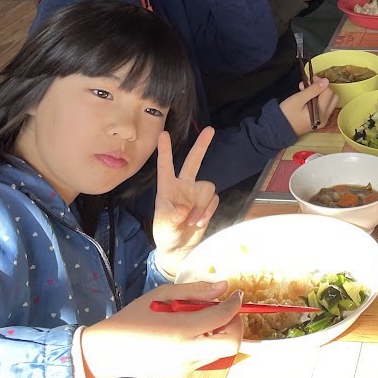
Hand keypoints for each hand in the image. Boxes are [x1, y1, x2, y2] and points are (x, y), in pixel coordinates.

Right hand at [80, 280, 242, 377]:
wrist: (108, 352)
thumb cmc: (133, 318)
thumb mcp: (161, 295)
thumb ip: (195, 290)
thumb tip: (223, 286)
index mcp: (181, 330)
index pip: (223, 317)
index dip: (235, 304)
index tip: (236, 294)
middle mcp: (186, 352)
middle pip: (232, 344)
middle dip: (237, 325)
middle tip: (227, 311)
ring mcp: (184, 366)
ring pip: (221, 353)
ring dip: (222, 334)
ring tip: (205, 319)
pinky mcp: (181, 373)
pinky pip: (206, 357)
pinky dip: (208, 343)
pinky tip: (192, 331)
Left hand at [152, 128, 218, 277]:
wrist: (180, 248)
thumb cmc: (165, 234)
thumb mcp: (163, 227)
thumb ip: (172, 218)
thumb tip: (184, 209)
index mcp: (167, 187)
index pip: (166, 165)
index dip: (165, 150)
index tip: (163, 134)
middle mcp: (183, 186)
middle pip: (194, 161)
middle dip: (202, 145)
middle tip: (210, 129)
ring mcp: (196, 194)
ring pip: (208, 187)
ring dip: (203, 205)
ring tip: (193, 221)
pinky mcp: (207, 203)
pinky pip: (214, 200)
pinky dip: (208, 212)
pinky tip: (199, 222)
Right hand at [280, 78, 336, 136]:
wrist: (278, 129)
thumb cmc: (287, 113)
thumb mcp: (299, 99)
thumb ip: (313, 90)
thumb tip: (326, 81)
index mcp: (321, 113)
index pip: (328, 92)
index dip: (321, 83)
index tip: (310, 79)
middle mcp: (325, 117)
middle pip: (332, 97)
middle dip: (322, 88)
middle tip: (309, 84)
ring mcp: (323, 120)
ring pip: (329, 101)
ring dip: (320, 93)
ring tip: (305, 90)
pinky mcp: (318, 120)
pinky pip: (323, 107)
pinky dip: (318, 99)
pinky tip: (306, 97)